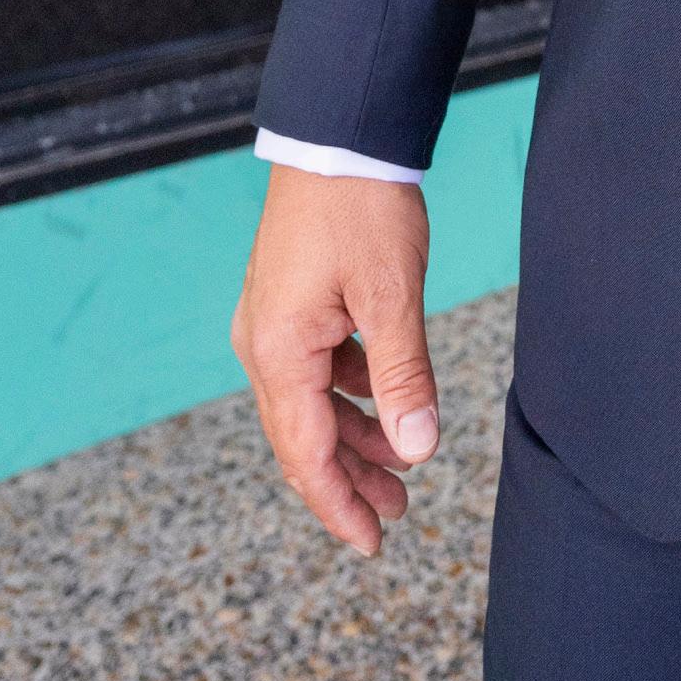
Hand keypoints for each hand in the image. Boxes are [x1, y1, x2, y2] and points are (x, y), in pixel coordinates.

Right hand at [232, 166, 440, 555]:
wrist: (338, 136)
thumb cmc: (363, 208)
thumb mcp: (393, 296)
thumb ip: (403, 377)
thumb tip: (418, 450)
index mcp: (280, 353)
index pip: (307, 455)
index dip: (340, 505)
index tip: (373, 544)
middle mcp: (263, 346)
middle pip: (304, 438)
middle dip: (350, 480)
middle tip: (397, 516)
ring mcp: (272, 323)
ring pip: (312, 404)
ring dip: (354, 438)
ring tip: (402, 468)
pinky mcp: (288, 303)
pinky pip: (316, 369)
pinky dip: (350, 393)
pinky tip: (385, 403)